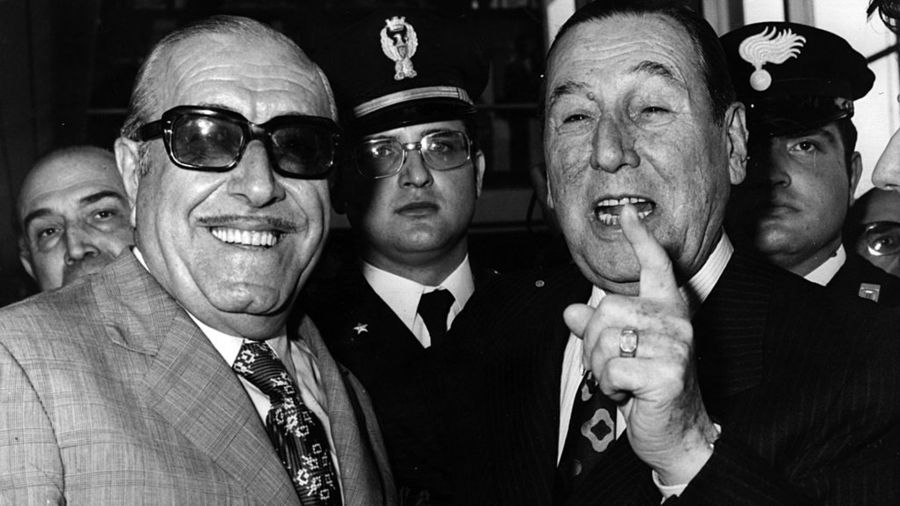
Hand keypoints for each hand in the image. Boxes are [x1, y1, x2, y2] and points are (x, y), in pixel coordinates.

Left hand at [564, 204, 717, 484]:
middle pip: (605, 309)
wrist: (677, 434)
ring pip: (605, 339)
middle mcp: (675, 321)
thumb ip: (598, 328)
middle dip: (595, 343)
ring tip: (624, 381)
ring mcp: (675, 345)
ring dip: (601, 368)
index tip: (627, 210)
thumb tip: (571, 310)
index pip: (655, 266)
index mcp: (667, 309)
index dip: (640, 238)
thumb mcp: (619, 353)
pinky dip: (608, 386)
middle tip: (615, 367)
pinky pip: (610, 368)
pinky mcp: (667, 372)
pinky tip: (628, 395)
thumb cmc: (648, 390)